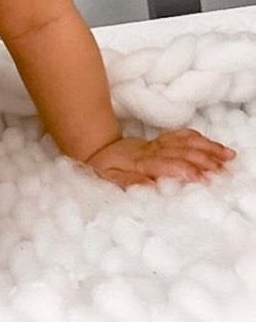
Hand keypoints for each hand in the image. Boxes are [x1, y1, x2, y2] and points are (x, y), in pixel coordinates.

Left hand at [85, 128, 235, 187]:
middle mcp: (152, 150)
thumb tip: (149, 185)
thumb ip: (129, 182)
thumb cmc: (103, 167)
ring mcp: (158, 143)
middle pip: (183, 152)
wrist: (95, 146)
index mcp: (141, 161)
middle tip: (224, 170)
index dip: (186, 170)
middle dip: (206, 160)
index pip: (168, 164)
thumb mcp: (109, 179)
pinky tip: (212, 145)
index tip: (204, 178)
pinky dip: (198, 139)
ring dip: (208, 148)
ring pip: (186, 142)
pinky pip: (181, 136)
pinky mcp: (160, 141)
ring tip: (227, 156)